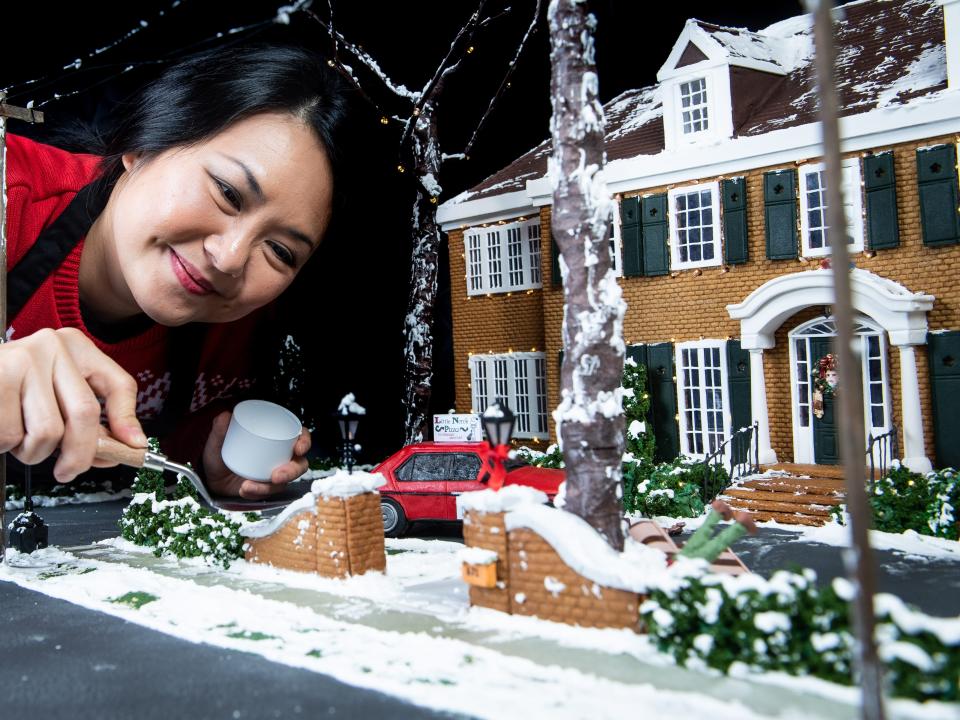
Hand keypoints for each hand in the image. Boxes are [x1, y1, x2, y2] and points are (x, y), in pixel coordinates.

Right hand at [0, 328, 145, 481]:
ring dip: (33, 452)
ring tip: (21, 439)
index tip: (132, 448)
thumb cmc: (14, 386)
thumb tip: (127, 445)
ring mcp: (23, 360)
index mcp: (75, 346)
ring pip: (47, 431)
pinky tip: (3, 428)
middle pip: (85, 414)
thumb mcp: (58, 387)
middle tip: (68, 471)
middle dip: (79, 454)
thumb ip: (90, 413)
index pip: (119, 385)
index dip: (128, 421)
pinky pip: (11, 435)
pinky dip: (6, 445)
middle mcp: (52, 346)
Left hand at [202, 410, 310, 498]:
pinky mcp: (267, 488)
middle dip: (291, 472)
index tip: (299, 449)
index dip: (305, 442)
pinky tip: (244, 489)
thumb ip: (219, 428)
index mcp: (277, 438)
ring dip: (269, 487)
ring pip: (285, 482)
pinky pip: (268, 493)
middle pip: (299, 464)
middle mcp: (281, 456)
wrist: (211, 478)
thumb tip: (225, 415)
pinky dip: (257, 493)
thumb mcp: (217, 441)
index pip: (300, 436)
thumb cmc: (220, 455)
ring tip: (249, 486)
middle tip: (275, 477)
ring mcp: (276, 473)